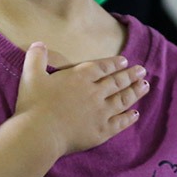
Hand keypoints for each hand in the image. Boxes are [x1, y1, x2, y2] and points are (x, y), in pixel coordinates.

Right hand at [15, 41, 148, 156]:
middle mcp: (95, 92)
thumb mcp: (31, 76)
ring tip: (145, 86)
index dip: (114, 64)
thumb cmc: (34, 104)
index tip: (125, 61)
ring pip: (123, 99)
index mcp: (80, 77)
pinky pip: (120, 123)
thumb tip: (39, 43)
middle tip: (142, 71)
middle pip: (117, 82)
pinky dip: (129, 118)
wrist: (39, 133)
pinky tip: (135, 114)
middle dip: (131, 75)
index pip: (102, 67)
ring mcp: (101, 112)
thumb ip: (36, 58)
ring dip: (135, 92)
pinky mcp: (101, 131)